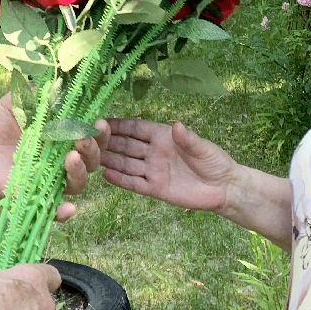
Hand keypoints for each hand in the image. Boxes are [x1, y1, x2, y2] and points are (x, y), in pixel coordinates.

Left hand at [0, 94, 109, 219]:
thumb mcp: (15, 102)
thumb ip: (35, 93)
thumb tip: (58, 84)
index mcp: (62, 136)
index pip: (91, 137)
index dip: (100, 133)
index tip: (99, 123)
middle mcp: (60, 160)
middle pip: (90, 162)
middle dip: (92, 150)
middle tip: (81, 139)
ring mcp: (47, 181)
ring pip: (76, 184)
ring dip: (80, 173)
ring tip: (70, 158)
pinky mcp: (31, 197)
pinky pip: (52, 210)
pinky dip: (63, 213)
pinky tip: (68, 208)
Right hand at [101, 118, 237, 213]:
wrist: (224, 189)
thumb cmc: (215, 162)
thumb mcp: (203, 148)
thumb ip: (188, 139)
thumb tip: (176, 126)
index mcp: (163, 136)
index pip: (136, 128)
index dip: (119, 124)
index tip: (100, 120)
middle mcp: (154, 152)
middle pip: (127, 145)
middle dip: (108, 141)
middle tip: (87, 138)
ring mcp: (153, 171)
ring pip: (127, 164)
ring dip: (110, 159)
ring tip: (90, 157)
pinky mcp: (155, 189)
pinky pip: (134, 183)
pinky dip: (120, 180)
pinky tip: (105, 175)